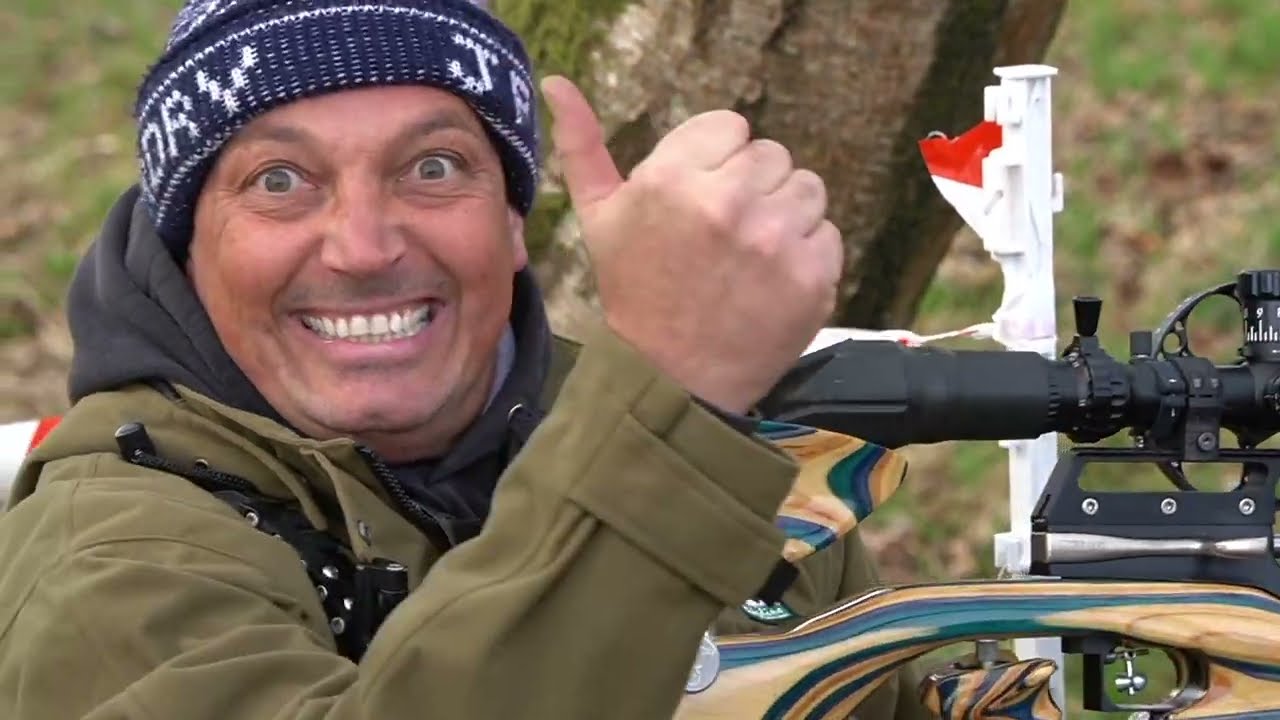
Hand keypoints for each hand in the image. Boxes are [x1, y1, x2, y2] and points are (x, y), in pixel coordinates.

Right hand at [540, 76, 843, 413]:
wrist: (671, 379)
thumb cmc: (635, 292)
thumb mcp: (598, 217)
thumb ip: (582, 145)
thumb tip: (558, 82)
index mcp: (673, 178)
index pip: (731, 126)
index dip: (716, 162)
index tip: (700, 202)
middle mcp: (727, 202)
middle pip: (772, 155)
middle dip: (751, 188)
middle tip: (723, 236)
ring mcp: (775, 241)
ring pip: (807, 189)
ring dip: (784, 217)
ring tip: (750, 257)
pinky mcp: (812, 276)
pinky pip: (827, 234)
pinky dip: (806, 256)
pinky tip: (770, 282)